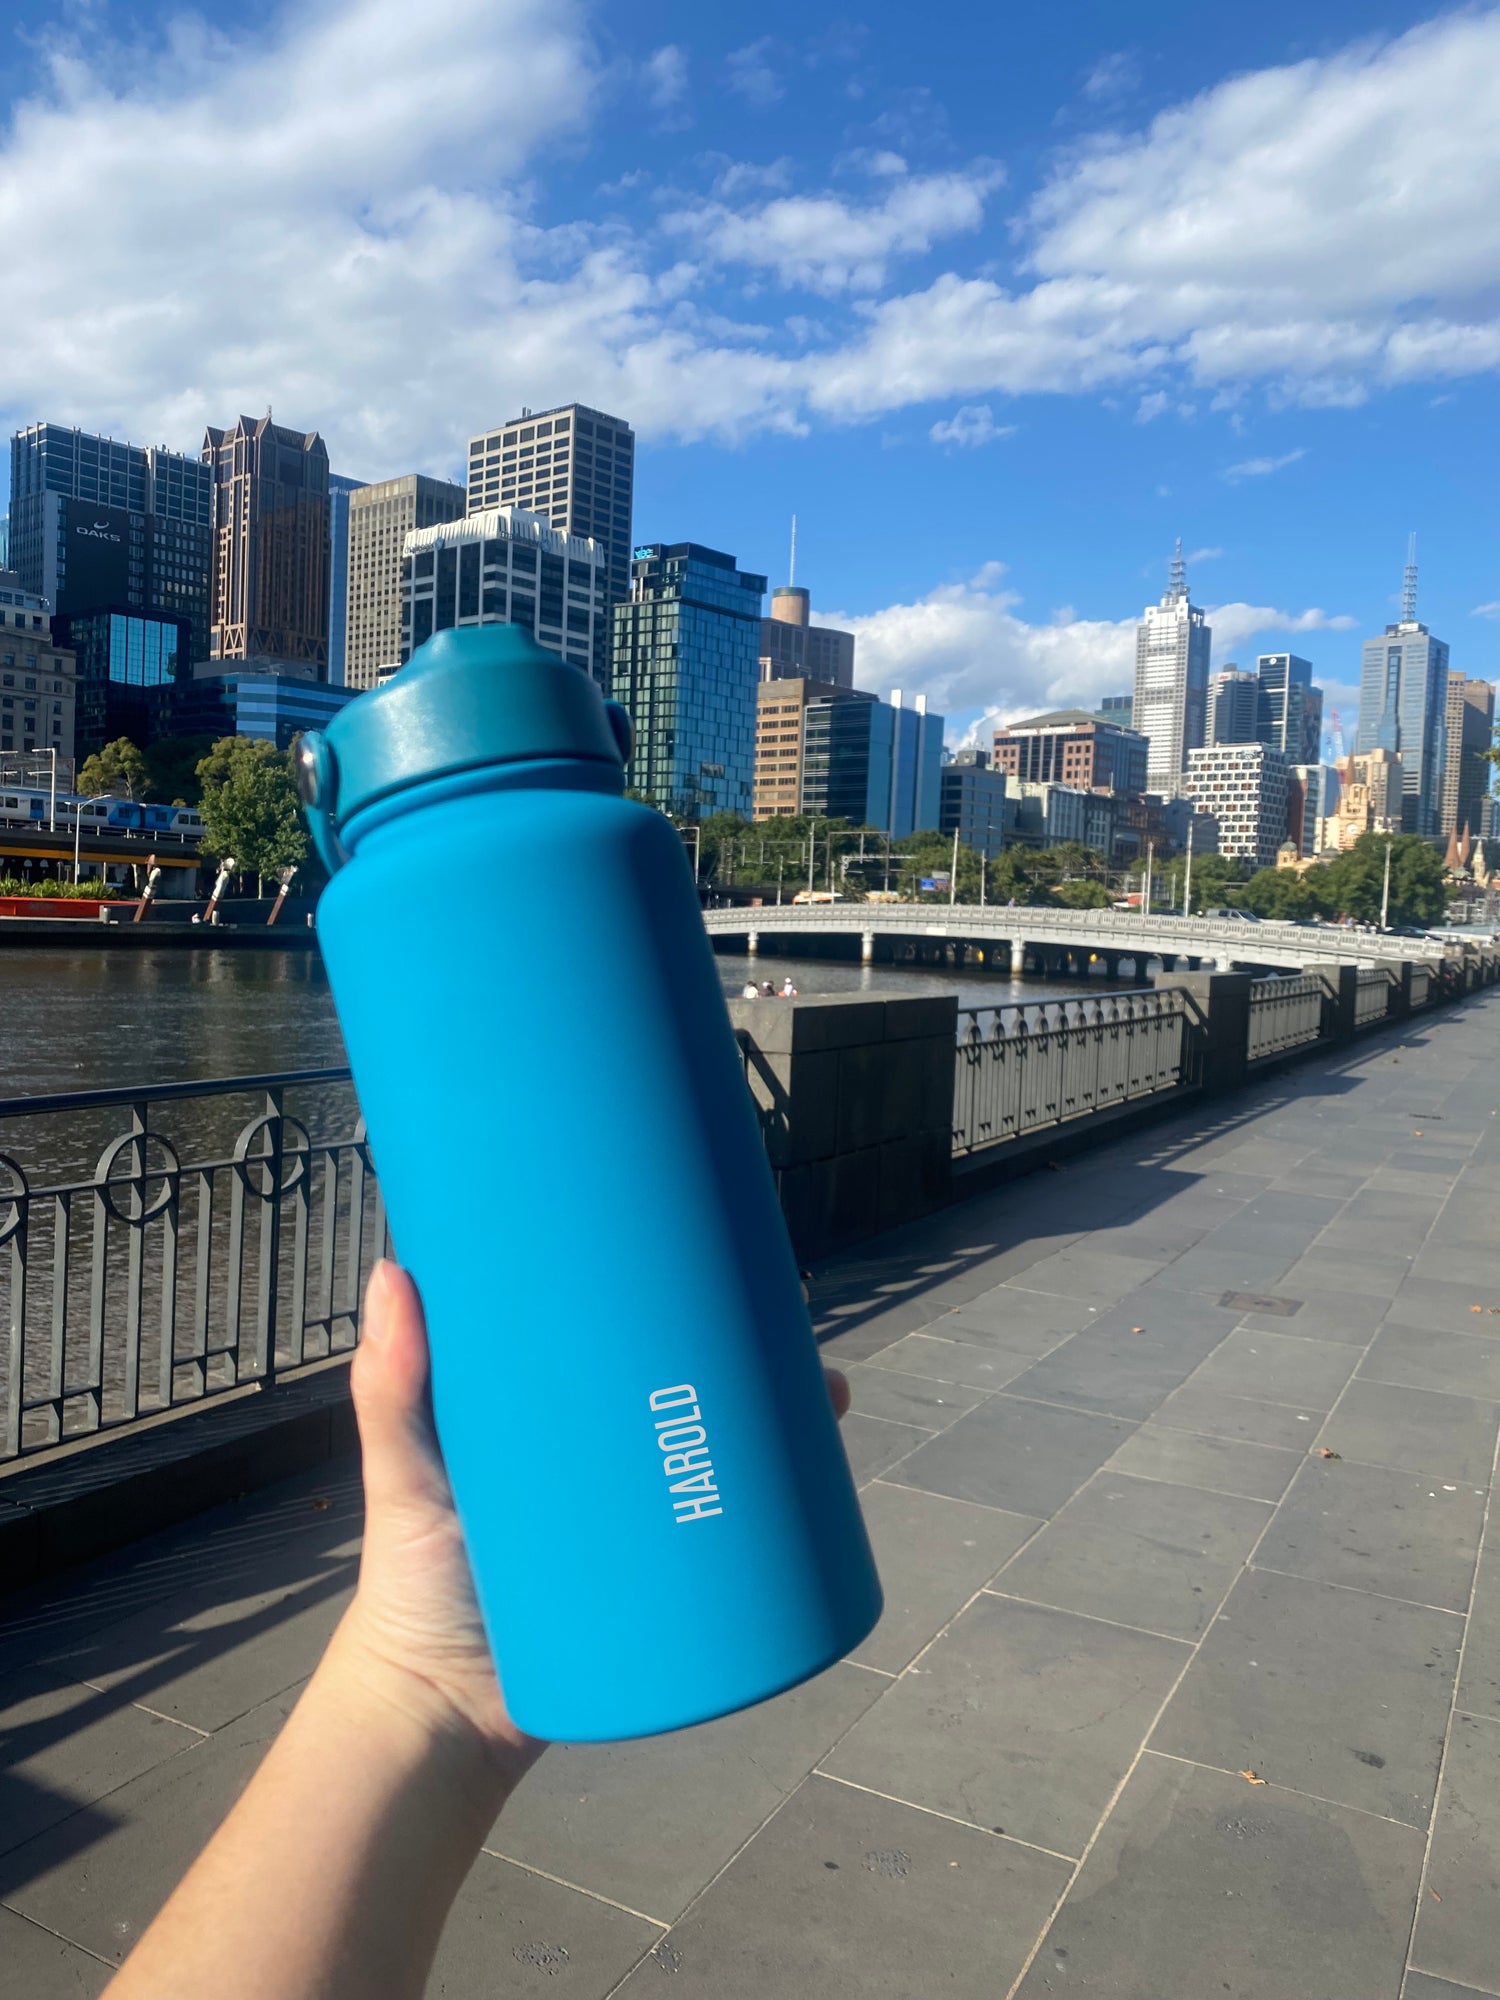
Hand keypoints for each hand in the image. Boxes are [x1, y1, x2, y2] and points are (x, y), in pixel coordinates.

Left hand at [337, 1262, 849, 1797]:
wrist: (442, 1722)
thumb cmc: (410, 1586)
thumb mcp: (406, 1476)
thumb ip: (390, 1391)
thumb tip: (396, 1272)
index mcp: (559, 1425)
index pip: (633, 1347)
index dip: (684, 1303)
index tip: (728, 1256)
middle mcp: (614, 1470)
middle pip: (701, 1398)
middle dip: (761, 1361)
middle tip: (795, 1336)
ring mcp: (646, 1532)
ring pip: (736, 1465)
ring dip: (792, 1429)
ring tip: (827, 1398)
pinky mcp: (669, 1598)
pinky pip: (743, 1553)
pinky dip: (791, 1520)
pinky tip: (832, 1492)